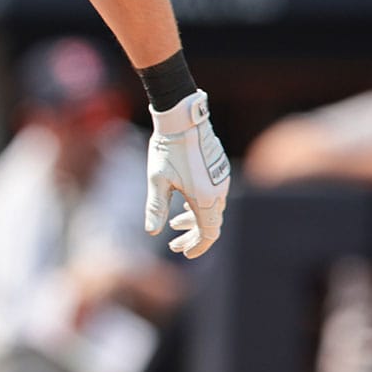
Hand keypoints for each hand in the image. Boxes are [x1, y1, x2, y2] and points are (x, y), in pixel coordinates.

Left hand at [145, 90, 229, 257]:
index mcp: (205, 197)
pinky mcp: (218, 169)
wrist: (182, 117)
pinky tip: (183, 202)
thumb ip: (156, 208)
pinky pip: (213, 195)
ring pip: (212, 209)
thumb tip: (151, 232)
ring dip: (194, 220)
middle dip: (192, 236)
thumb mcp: (157, 180)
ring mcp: (220, 179)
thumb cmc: (168, 148)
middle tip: (173, 245)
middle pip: (210, 224)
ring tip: (173, 224)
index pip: (208, 233)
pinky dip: (199, 205)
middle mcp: (218, 190)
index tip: (184, 254)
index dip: (197, 247)